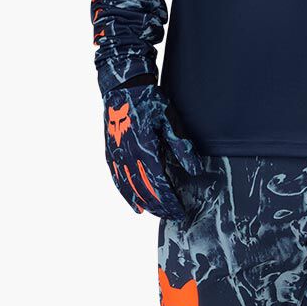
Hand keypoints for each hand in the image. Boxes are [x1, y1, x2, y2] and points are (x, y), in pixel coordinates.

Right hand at [103, 84, 201, 219]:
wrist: (123, 88)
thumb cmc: (149, 102)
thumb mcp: (169, 120)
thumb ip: (181, 147)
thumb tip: (196, 170)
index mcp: (146, 151)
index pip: (161, 186)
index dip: (171, 202)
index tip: (181, 213)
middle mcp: (129, 158)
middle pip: (146, 192)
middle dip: (161, 207)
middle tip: (173, 217)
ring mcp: (117, 158)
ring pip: (132, 190)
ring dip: (146, 204)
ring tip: (158, 214)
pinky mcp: (110, 155)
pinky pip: (118, 182)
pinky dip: (127, 196)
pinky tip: (136, 206)